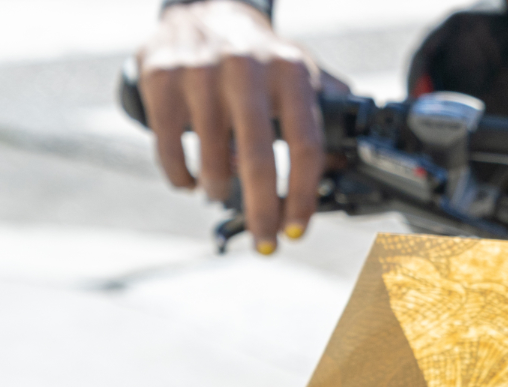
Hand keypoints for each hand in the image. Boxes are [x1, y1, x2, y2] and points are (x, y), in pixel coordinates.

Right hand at [137, 0, 328, 252]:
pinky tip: (190, 183)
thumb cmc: (258, 57)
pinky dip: (181, 177)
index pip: (305, 146)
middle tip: (265, 242)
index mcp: (290, 73)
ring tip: (220, 194)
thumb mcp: (298, 73)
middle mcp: (246, 69)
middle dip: (262, 212)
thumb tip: (346, 163)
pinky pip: (169, 147)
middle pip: (258, 160)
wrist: (201, 8)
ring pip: (211, 158)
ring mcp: (200, 72)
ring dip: (218, 190)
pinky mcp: (161, 78)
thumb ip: (326, 113)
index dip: (303, 196)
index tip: (296, 229)